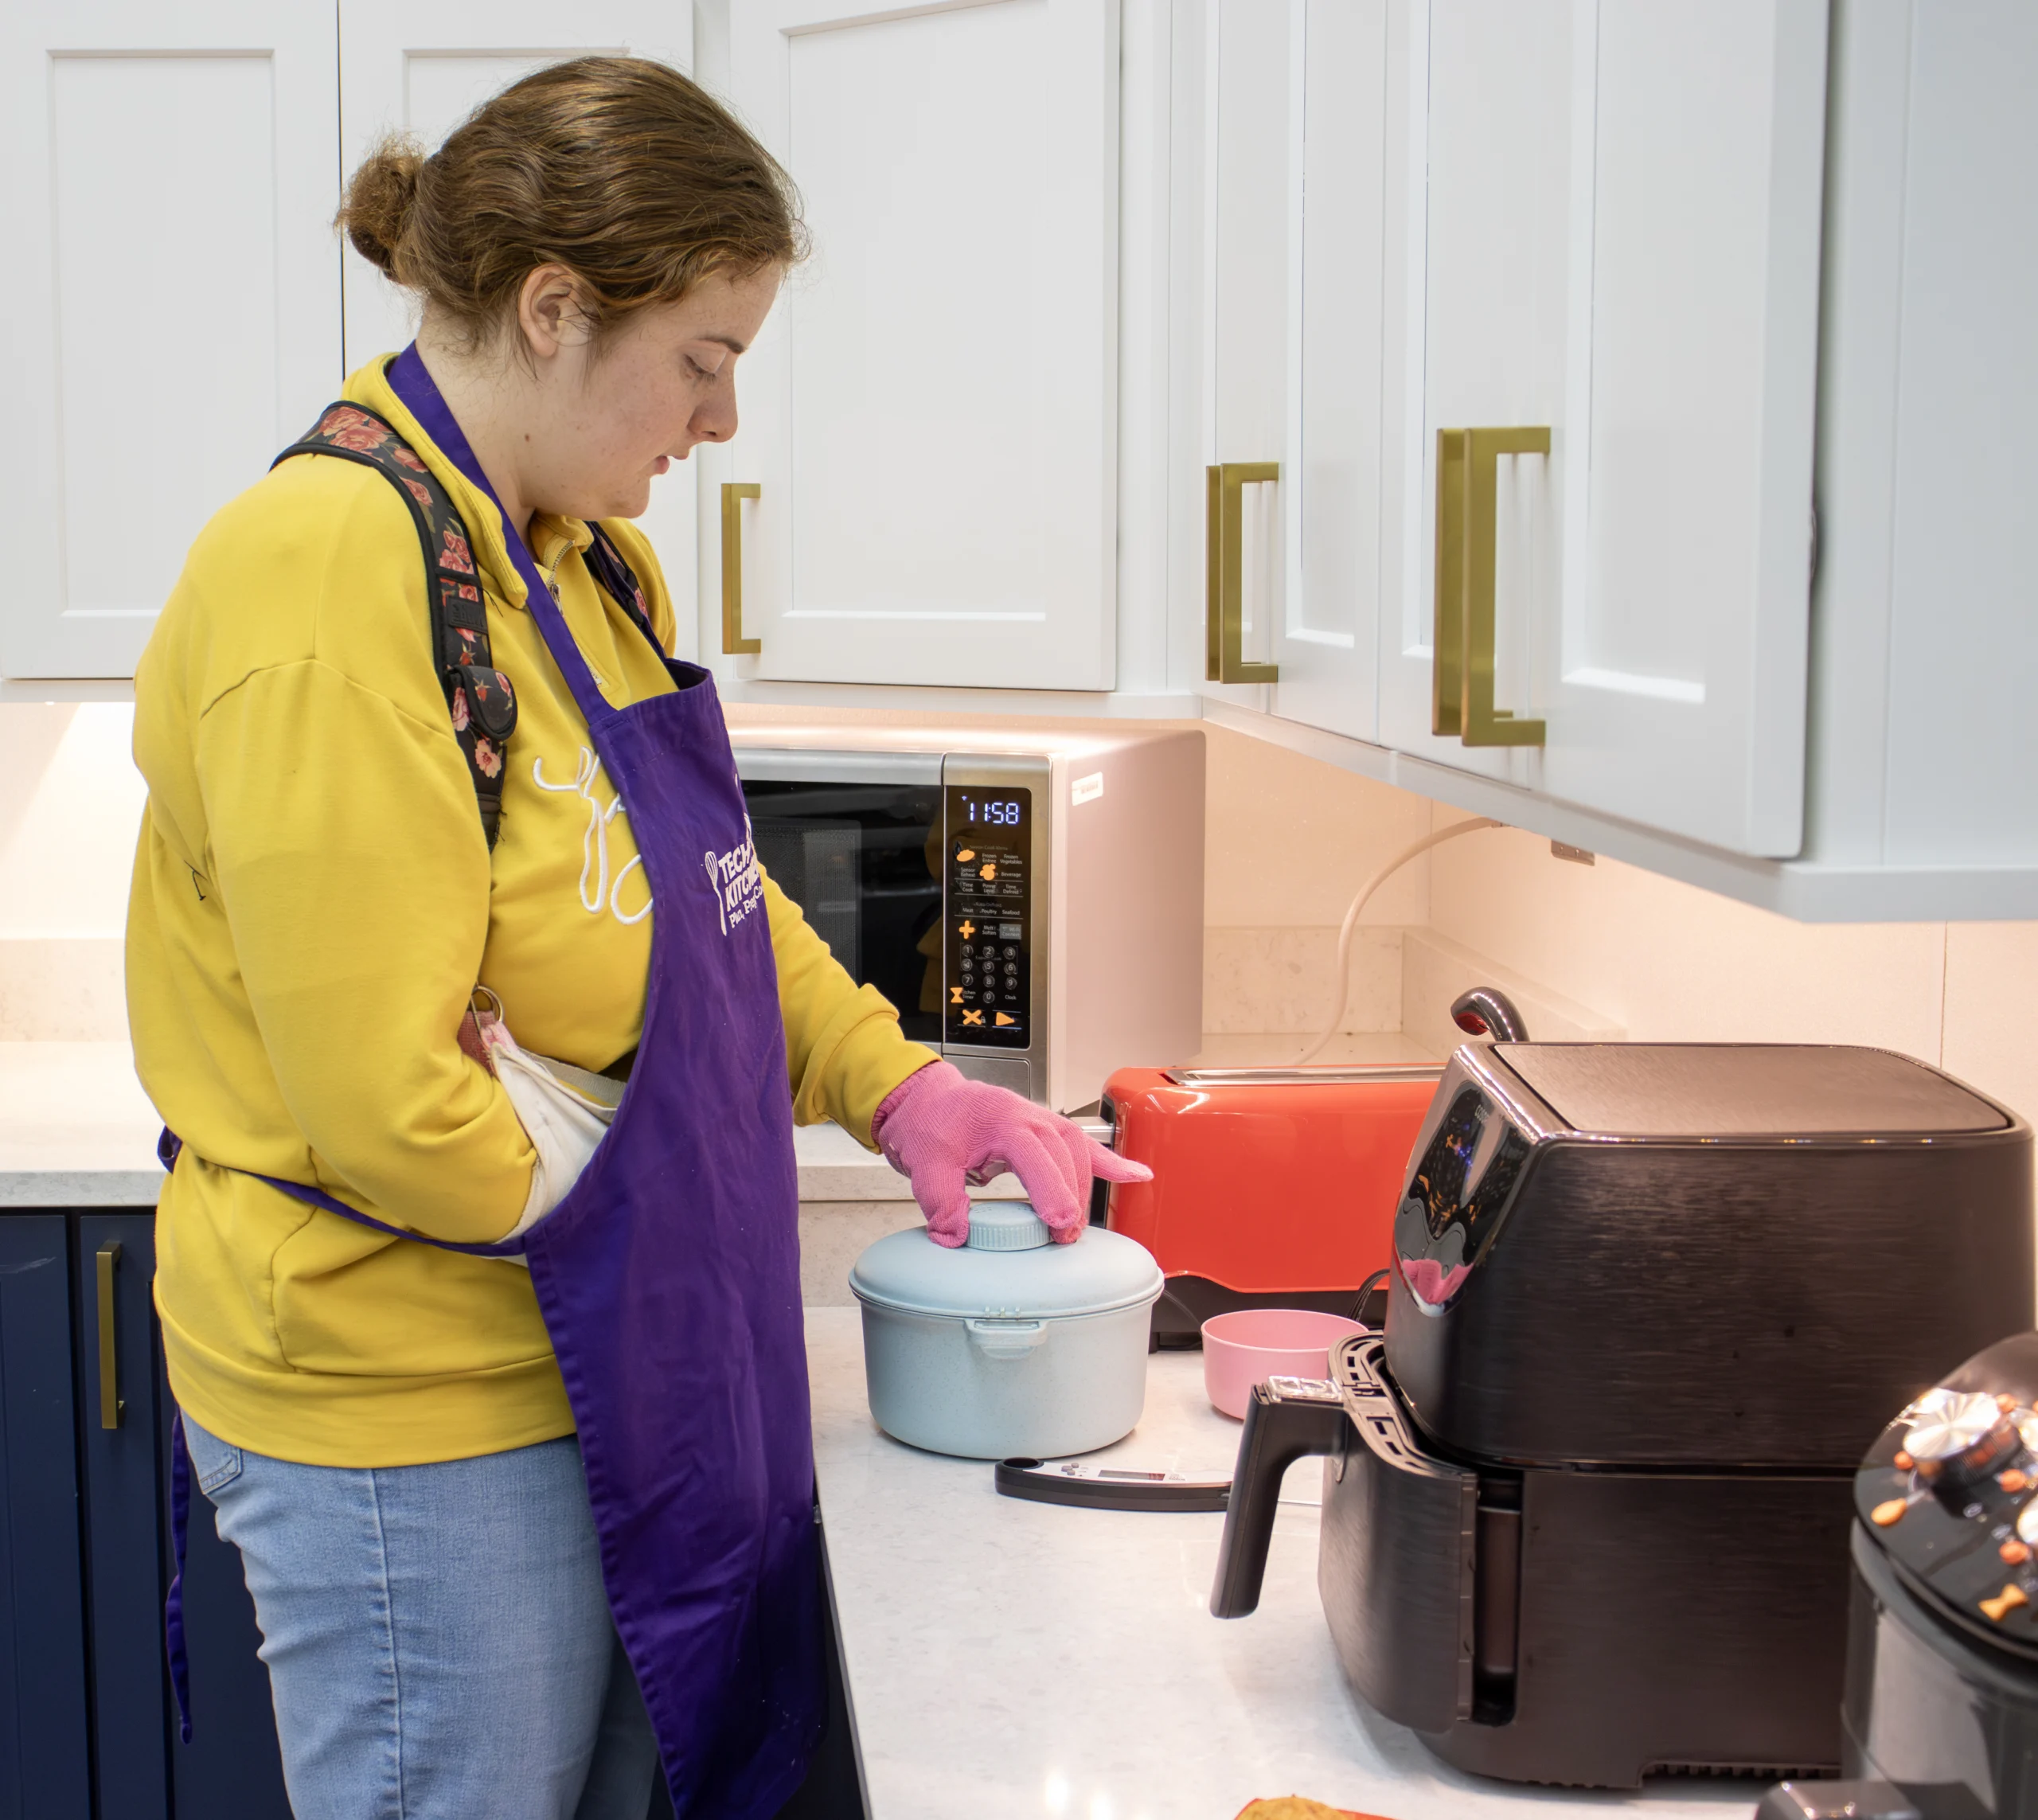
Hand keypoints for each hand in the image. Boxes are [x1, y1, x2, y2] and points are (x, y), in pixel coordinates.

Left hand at [871, 1061, 1152, 1246]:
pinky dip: (1110, 1163)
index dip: (1050, 1187)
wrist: (927, 1102)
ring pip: (1079, 1152)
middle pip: (1066, 1154)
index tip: (1058, 1221)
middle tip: (1062, 1237)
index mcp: (1001, 1118)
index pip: (1035, 1151)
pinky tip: (1136, 1176)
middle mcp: (1028, 1116)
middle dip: (1070, 1197)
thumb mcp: (924, 1164)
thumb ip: (940, 1201)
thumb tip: (957, 1235)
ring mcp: (1041, 1122)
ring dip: (1084, 1189)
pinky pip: (1084, 1146)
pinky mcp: (1046, 1132)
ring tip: (1075, 1226)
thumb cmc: (930, 1123)